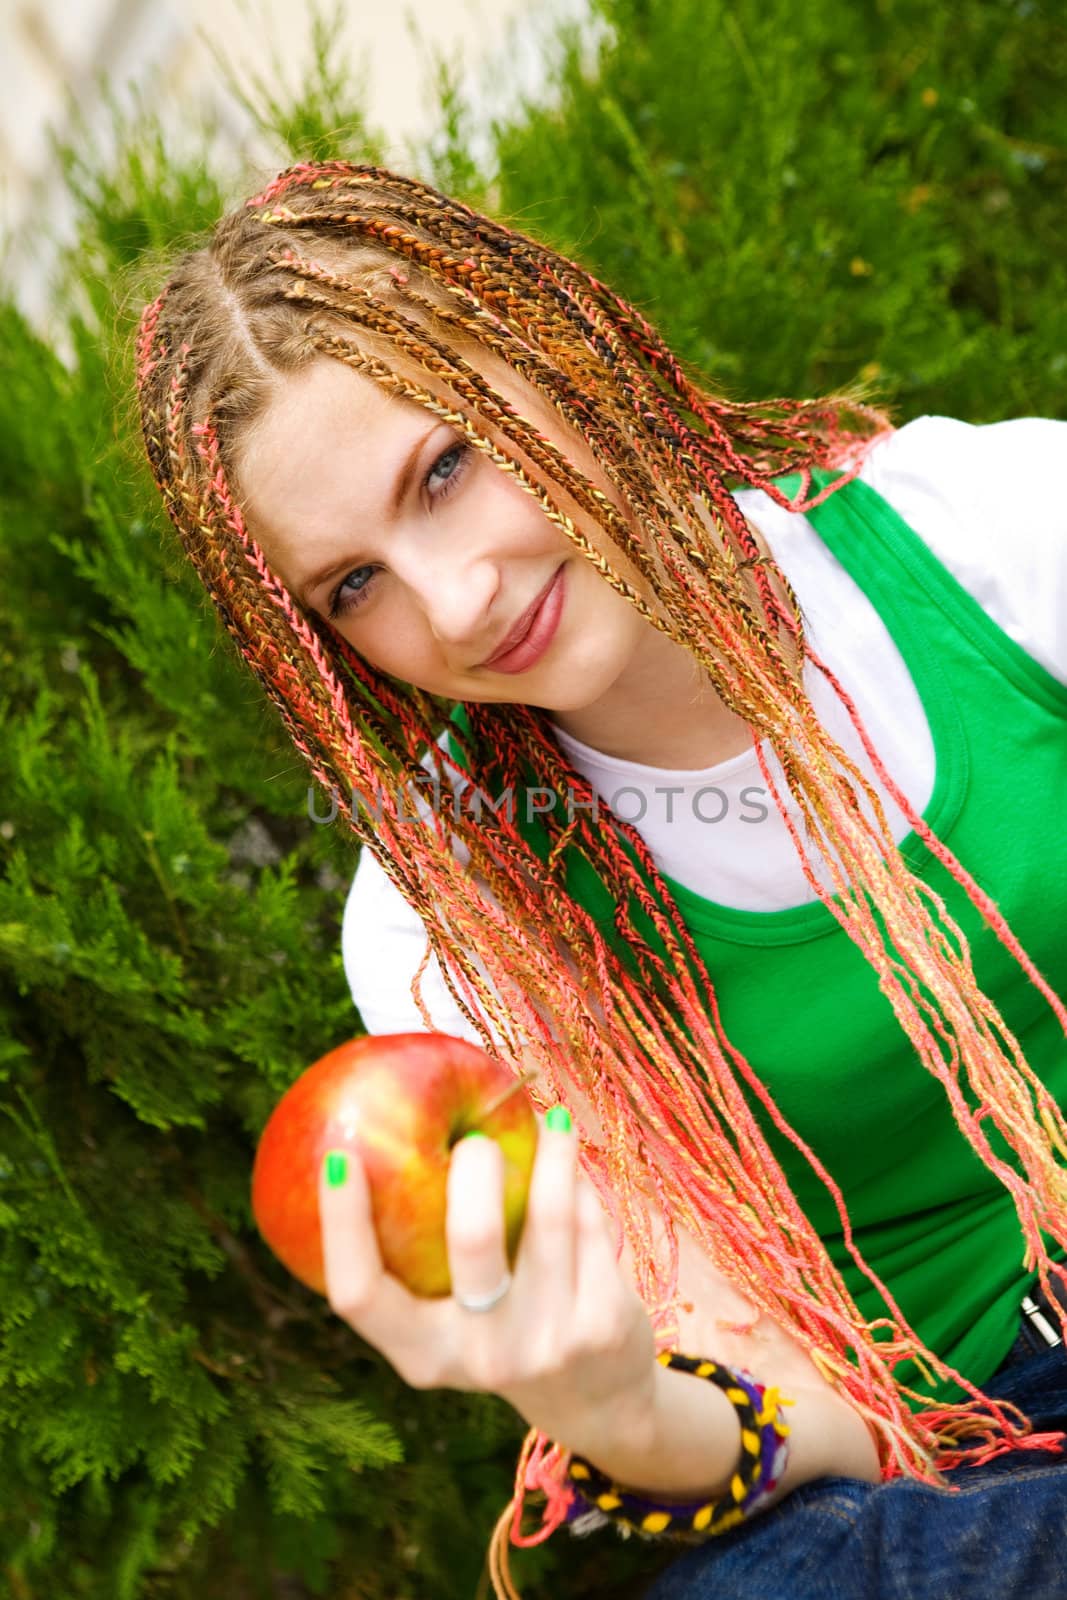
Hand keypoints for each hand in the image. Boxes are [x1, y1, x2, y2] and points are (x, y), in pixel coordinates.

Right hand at [317, 1108, 659, 1445]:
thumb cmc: (501, 1331)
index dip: (341, 1224)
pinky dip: (580, 1188)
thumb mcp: (450, 1319)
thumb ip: (421, 1257)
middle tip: (477, 1139)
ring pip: (548, 1216)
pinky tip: (575, 1175)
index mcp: (423, 1354)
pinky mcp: (601, 1322)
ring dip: (550, 1154)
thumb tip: (387, 1137)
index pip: (359, 1293)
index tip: (339, 1155)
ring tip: (550, 1121)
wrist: (596, 1400)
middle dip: (475, 1165)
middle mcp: (482, 1356)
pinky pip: (588, 1224)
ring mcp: (547, 1340)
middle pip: (470, 1237)